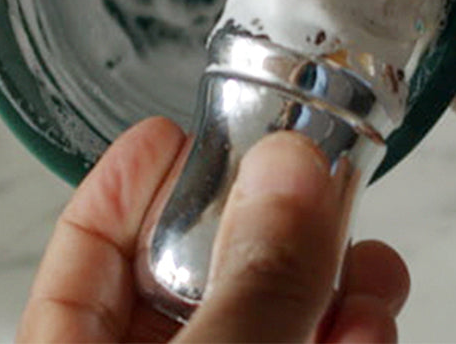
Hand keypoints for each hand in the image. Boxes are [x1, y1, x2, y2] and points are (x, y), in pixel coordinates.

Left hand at [17, 118, 408, 342]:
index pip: (85, 252)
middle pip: (199, 264)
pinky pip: (318, 340)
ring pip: (274, 301)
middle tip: (303, 180)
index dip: (124, 183)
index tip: (172, 133)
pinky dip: (352, 328)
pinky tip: (370, 328)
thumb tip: (291, 168)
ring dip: (331, 276)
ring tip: (365, 272)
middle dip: (265, 219)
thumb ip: (254, 287)